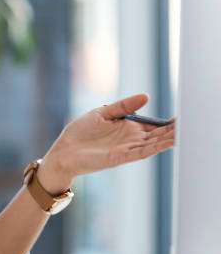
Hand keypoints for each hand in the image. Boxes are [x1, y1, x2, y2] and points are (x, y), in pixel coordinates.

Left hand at [42, 93, 175, 185]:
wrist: (63, 151)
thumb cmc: (80, 133)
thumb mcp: (102, 113)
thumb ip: (124, 106)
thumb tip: (146, 96)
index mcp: (128, 128)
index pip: (154, 125)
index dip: (168, 122)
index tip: (183, 115)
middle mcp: (131, 140)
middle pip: (158, 134)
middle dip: (174, 129)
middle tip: (191, 121)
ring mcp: (126, 149)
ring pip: (153, 143)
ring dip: (169, 139)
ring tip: (185, 131)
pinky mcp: (119, 157)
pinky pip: (141, 152)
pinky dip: (154, 147)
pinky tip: (167, 142)